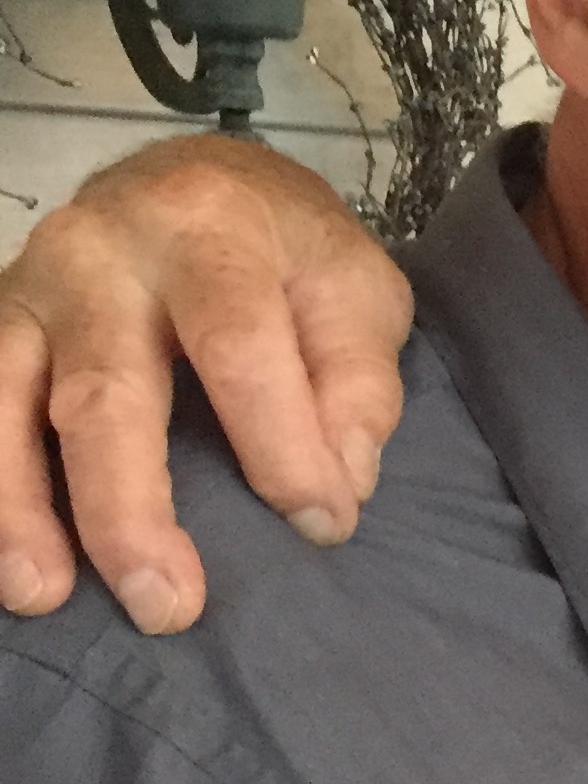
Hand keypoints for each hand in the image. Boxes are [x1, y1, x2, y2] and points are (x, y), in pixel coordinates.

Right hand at [0, 133, 409, 631]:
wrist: (198, 179)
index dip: (279, 445)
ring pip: (7, 399)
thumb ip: (357, 381)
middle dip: (128, 506)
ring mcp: (30, 287)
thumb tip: (339, 481)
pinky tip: (2, 557)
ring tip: (42, 595)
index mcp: (206, 229)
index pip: (237, 347)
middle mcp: (99, 252)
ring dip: (20, 507)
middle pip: (105, 388)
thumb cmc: (288, 251)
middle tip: (166, 604)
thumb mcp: (356, 291)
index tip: (321, 523)